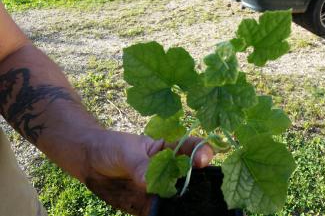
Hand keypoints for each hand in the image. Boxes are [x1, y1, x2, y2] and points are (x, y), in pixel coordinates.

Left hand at [80, 129, 213, 215]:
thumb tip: (148, 182)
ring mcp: (160, 189)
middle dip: (200, 182)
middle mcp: (168, 170)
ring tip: (189, 208)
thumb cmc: (111, 147)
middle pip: (191, 176)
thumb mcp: (126, 152)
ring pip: (179, 197)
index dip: (202, 152)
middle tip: (203, 190)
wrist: (89, 162)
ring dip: (185, 203)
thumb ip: (139, 165)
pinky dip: (165, 214)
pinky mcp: (148, 205)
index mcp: (168, 150)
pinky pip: (161, 212)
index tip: (202, 160)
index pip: (191, 148)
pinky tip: (166, 214)